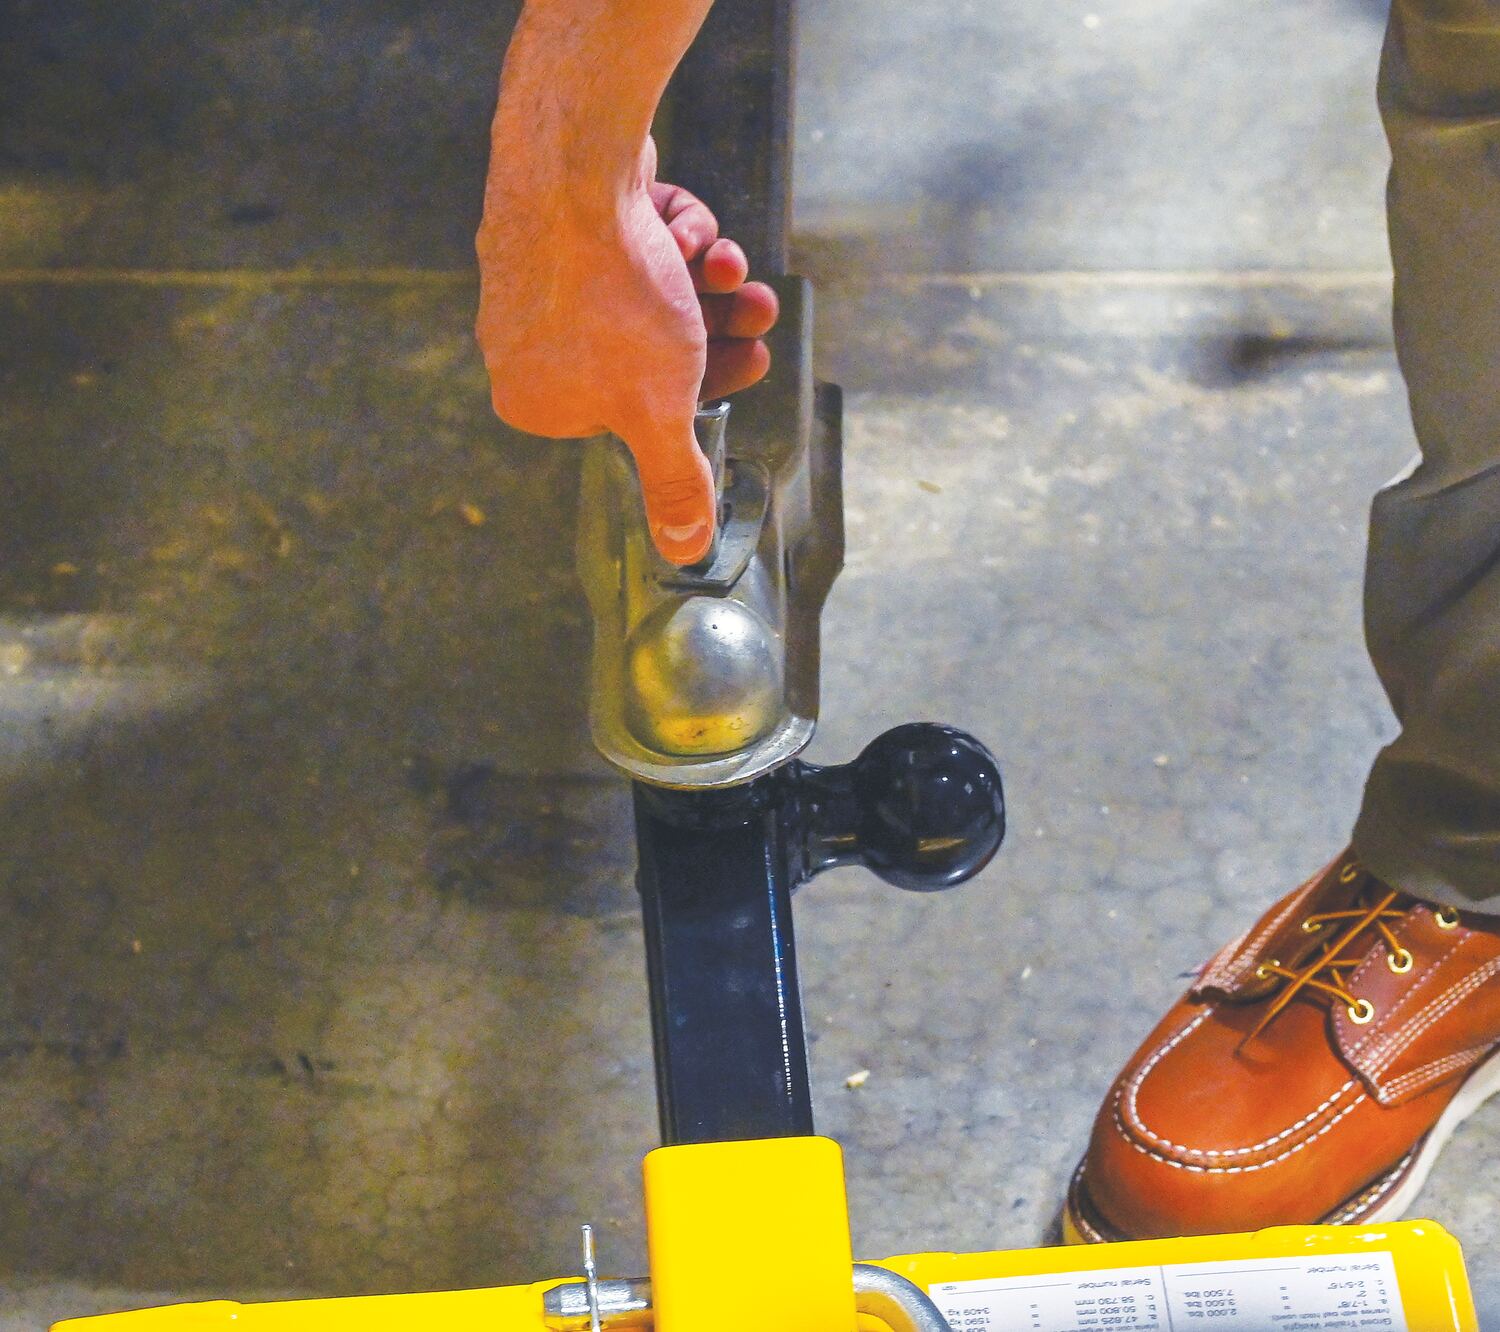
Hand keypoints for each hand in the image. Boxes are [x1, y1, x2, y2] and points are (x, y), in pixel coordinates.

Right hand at [476, 138, 777, 563]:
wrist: (575, 168)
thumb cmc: (613, 301)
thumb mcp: (660, 410)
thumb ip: (673, 480)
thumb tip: (683, 553)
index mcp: (535, 402)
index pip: (635, 413)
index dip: (702, 388)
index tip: (751, 360)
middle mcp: (524, 343)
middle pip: (647, 350)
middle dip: (714, 329)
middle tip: (759, 308)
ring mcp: (536, 274)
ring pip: (645, 291)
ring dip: (704, 280)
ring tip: (735, 266)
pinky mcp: (554, 216)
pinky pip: (627, 241)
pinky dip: (670, 236)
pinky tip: (689, 227)